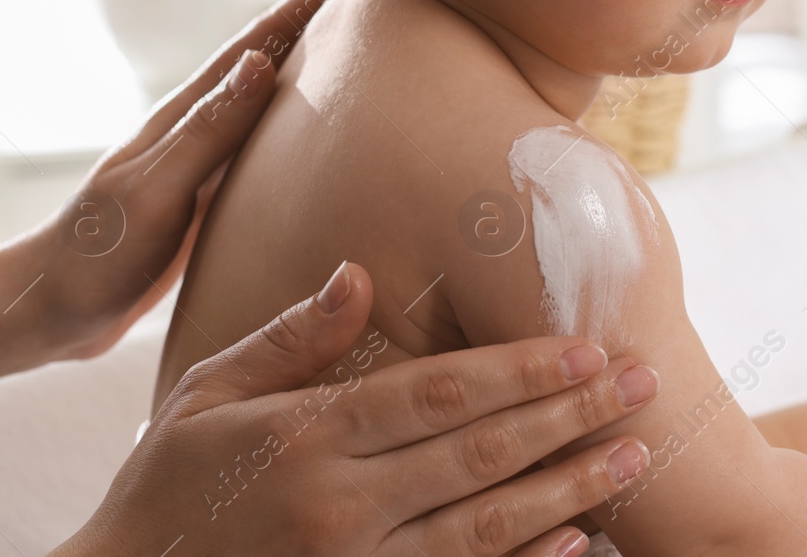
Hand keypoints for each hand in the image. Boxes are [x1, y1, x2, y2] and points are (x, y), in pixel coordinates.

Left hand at [0, 0, 362, 402]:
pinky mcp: (213, 195)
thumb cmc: (95, 256)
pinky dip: (312, 124)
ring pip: (281, 99)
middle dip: (329, 18)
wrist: (49, 309)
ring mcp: (209, 160)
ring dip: (325, 67)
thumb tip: (261, 61)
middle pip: (277, 56)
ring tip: (379, 47)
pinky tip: (334, 132)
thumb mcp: (155, 191)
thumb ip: (208, 129)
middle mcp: (204, 126)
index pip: (262, 40)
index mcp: (189, 114)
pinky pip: (276, 145)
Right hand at [56, 262, 656, 556]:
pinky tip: (579, 543)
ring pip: (486, 526)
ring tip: (633, 456)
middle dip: (570, 414)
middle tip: (641, 383)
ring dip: (569, 488)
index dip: (520, 368)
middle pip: (481, 452)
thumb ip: (290, 339)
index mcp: (309, 437)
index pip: (439, 392)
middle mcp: (342, 504)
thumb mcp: (207, 395)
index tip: (585, 344)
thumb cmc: (165, 486)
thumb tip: (359, 277)